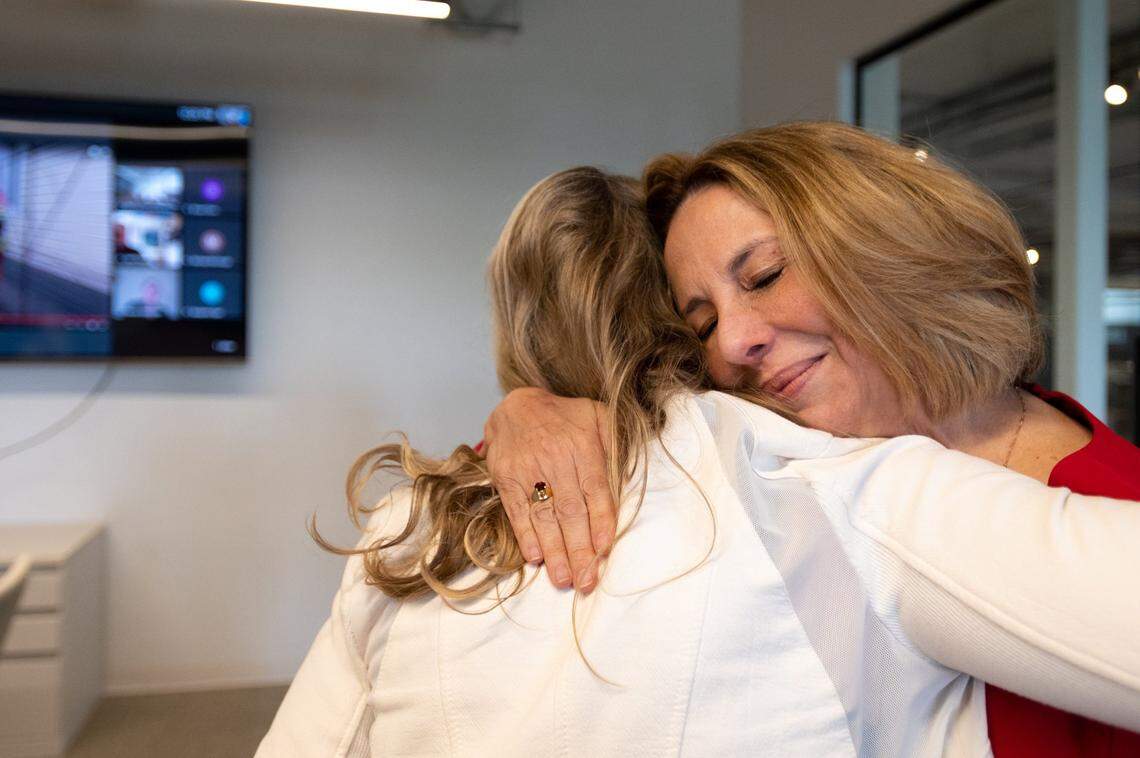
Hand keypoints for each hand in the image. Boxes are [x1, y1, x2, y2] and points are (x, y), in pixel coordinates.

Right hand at [483, 388, 614, 591]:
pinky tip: (535, 557)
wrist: (518, 405)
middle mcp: (555, 459)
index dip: (601, 522)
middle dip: (579, 550)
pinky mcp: (506, 478)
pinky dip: (526, 536)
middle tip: (586, 580)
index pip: (595, 490)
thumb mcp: (598, 417)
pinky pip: (517, 511)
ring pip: (544, 516)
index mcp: (582, 446)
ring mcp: (528, 470)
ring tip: (563, 579)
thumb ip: (615, 443)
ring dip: (554, 551)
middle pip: (570, 511)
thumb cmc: (566, 418)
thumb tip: (630, 476)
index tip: (604, 549)